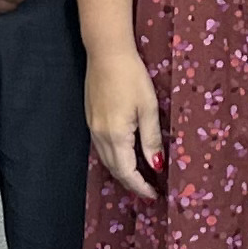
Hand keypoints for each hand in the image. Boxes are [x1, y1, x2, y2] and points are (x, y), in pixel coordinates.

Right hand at [85, 45, 164, 199]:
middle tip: (148, 190)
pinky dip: (114, 157)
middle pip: (114, 169)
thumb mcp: (148, 108)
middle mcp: (100, 135)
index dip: (140, 186)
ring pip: (106, 159)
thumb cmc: (131, 76)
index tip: (153, 195)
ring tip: (139, 177)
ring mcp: (92, 126)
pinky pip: (102, 147)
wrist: (106, 52)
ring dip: (122, 171)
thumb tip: (156, 165)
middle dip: (131, 183)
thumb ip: (151, 139)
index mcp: (116, 135)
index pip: (127, 172)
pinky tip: (125, 155)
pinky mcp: (91, 118)